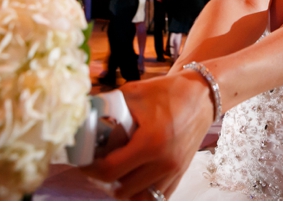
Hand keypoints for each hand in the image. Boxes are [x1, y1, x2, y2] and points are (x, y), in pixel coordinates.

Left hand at [81, 72, 213, 199]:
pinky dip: (141, 192)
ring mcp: (174, 171)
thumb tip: (81, 114)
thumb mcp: (134, 93)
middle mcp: (164, 162)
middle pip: (122, 189)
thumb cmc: (168, 92)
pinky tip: (133, 176)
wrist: (201, 95)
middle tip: (97, 164)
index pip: (110, 170)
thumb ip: (106, 105)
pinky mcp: (180, 174)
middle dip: (104, 179)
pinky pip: (156, 197)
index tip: (83, 161)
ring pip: (138, 197)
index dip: (90, 169)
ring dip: (123, 187)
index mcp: (151, 142)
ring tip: (116, 170)